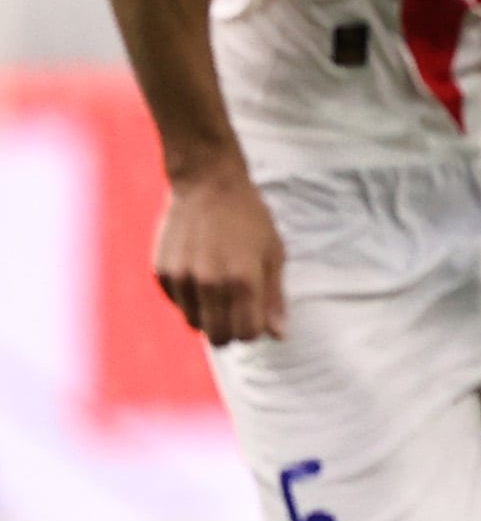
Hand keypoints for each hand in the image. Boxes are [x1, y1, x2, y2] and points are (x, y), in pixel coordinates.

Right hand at [154, 162, 286, 345]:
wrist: (207, 184)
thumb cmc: (249, 219)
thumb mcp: (273, 254)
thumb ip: (274, 298)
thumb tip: (278, 336)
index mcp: (243, 281)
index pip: (246, 334)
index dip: (254, 330)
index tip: (256, 316)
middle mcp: (209, 283)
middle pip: (217, 336)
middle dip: (231, 330)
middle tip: (238, 309)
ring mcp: (182, 279)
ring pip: (194, 323)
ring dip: (208, 315)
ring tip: (219, 287)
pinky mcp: (162, 272)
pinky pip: (177, 304)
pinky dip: (190, 299)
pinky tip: (201, 273)